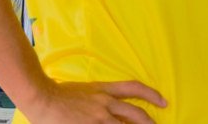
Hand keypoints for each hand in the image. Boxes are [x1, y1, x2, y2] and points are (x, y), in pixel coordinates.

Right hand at [25, 78, 166, 123]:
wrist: (44, 97)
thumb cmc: (60, 93)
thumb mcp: (85, 91)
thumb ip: (100, 98)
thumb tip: (112, 107)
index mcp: (104, 90)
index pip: (133, 88)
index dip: (151, 94)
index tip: (163, 101)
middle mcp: (105, 103)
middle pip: (135, 113)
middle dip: (149, 122)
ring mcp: (99, 118)